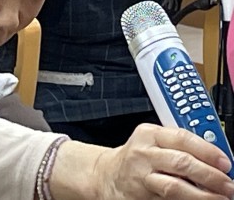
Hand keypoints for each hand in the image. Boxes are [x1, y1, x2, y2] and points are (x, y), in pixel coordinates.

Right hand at [94, 123, 233, 199]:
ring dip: (202, 195)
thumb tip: (215, 158)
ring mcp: (140, 176)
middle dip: (210, 176)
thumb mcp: (152, 142)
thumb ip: (179, 145)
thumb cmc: (135, 158)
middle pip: (181, 162)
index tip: (226, 163)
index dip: (208, 151)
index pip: (182, 138)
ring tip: (220, 198)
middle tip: (228, 185)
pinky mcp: (140, 196)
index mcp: (148, 134)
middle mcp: (143, 154)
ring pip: (175, 186)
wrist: (107, 175)